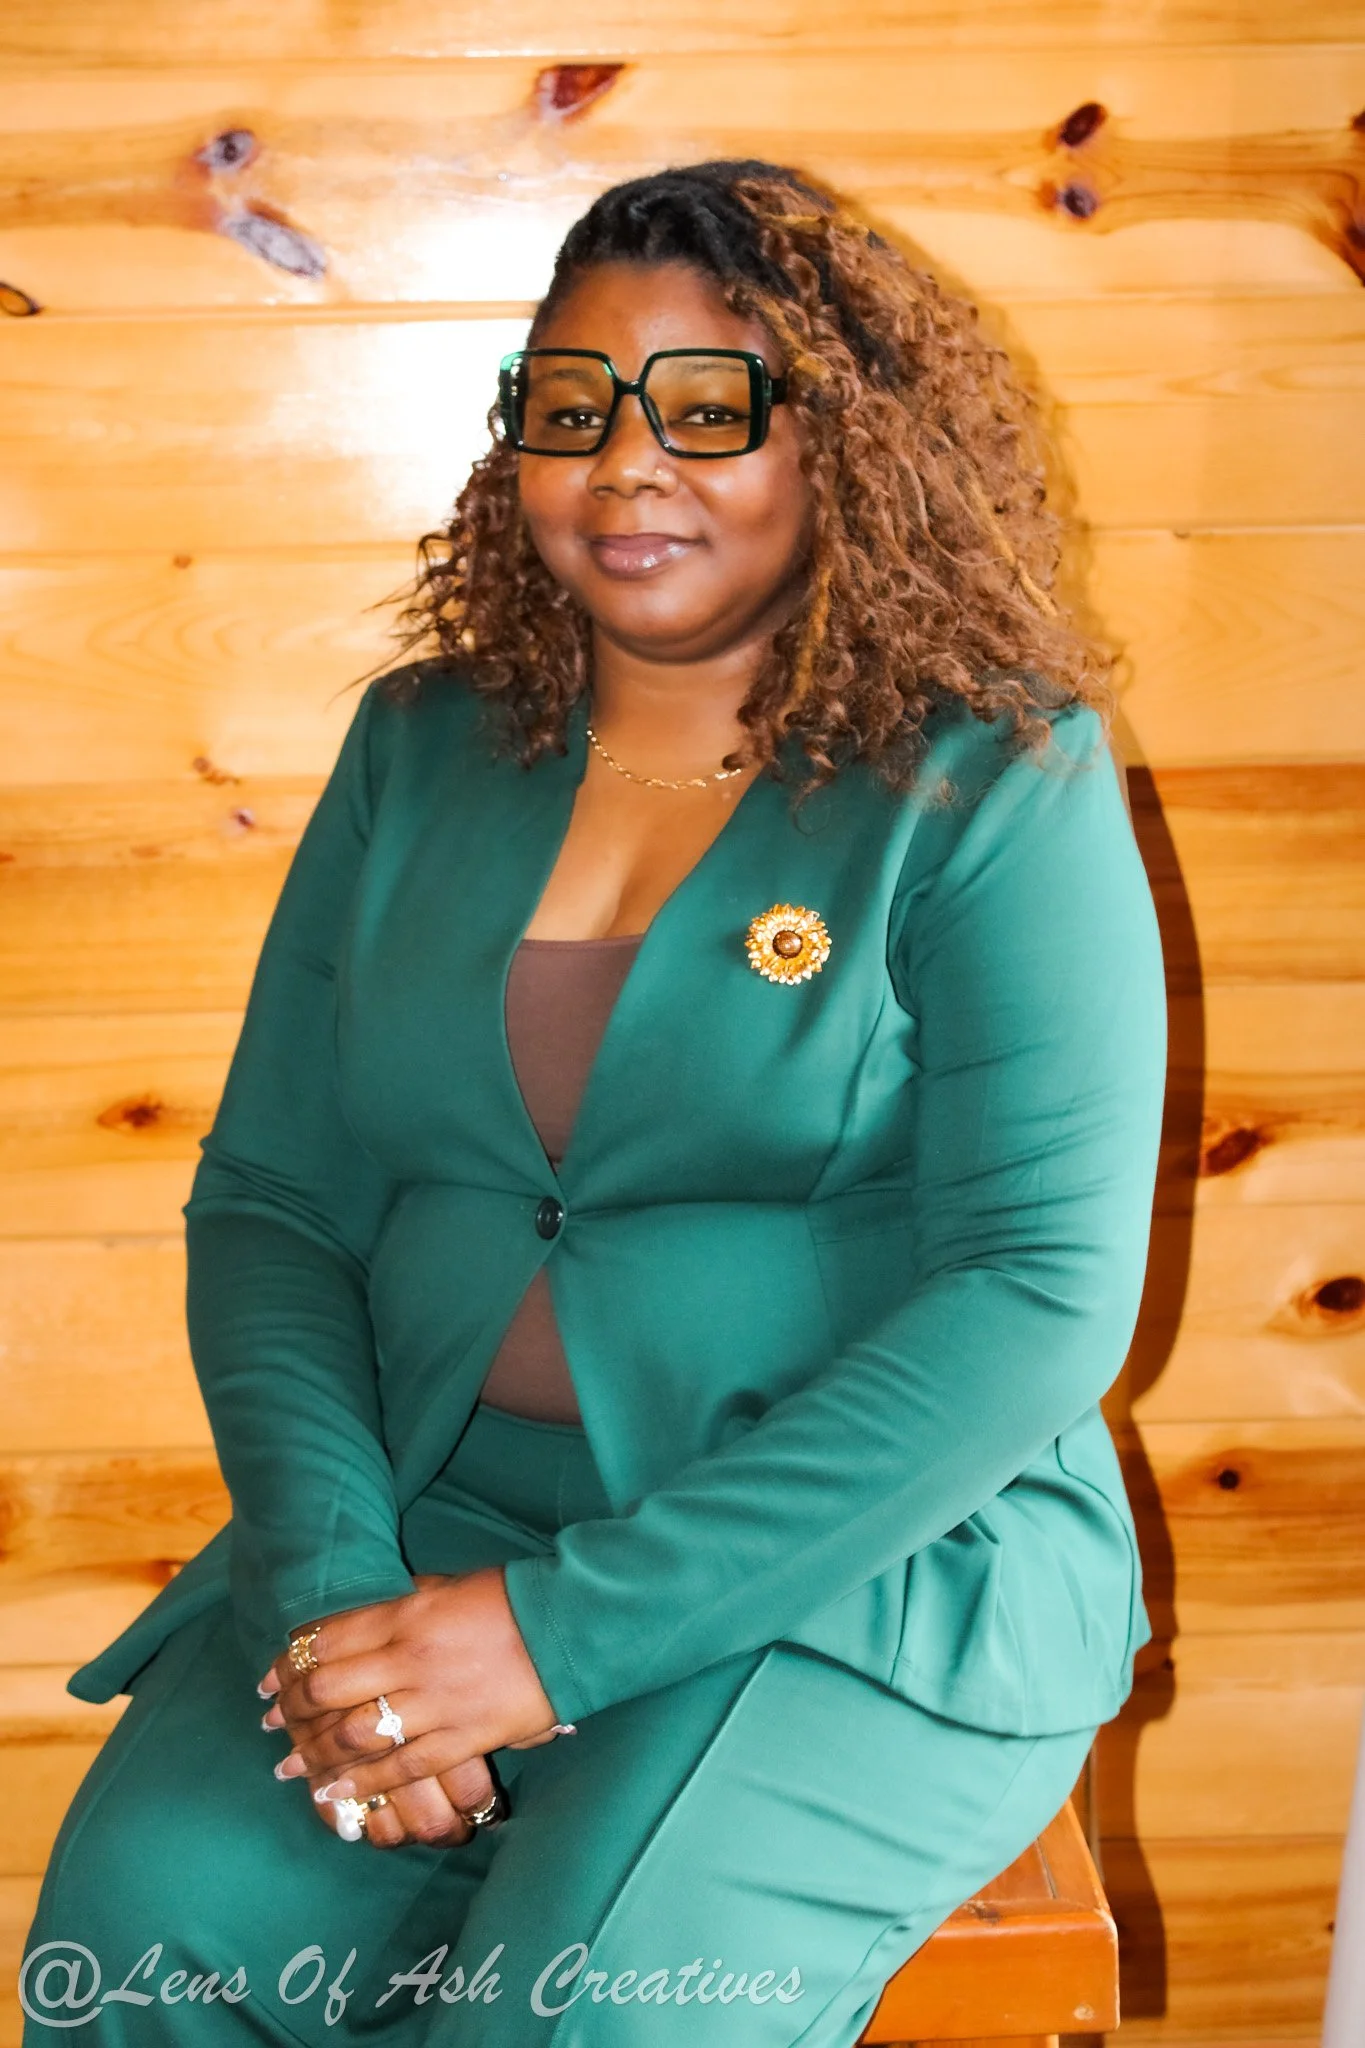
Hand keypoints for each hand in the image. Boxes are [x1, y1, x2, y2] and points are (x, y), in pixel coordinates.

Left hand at [257, 1567, 568, 1812]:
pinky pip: (400, 1767)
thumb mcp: (445, 1587)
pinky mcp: (462, 1738)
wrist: (570, 1626)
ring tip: (288, 1765)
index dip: (289, 1664)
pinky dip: (361, 1782)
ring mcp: (436, 1703)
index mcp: (406, 1616)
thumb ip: (398, 1607)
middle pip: (329, 1690)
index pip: (326, 1642)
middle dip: (291, 1710)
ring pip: (355, 1735)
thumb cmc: (507, 1599)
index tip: (267, 1681)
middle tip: (270, 1723)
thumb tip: (354, 1621)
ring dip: (313, 1753)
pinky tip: (332, 1791)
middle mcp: (411, 1660)